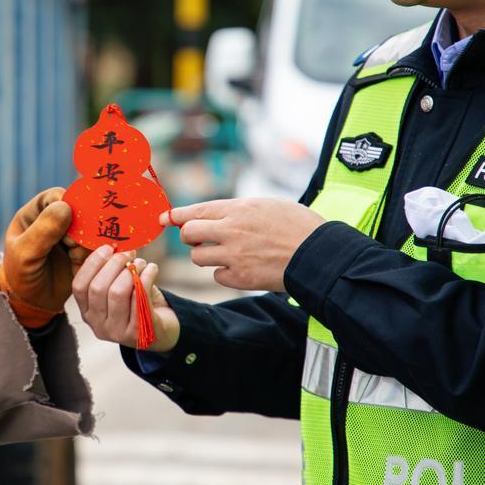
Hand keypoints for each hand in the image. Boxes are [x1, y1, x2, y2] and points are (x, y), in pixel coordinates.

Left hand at [0, 188, 89, 327]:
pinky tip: (76, 267)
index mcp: (36, 213)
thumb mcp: (25, 254)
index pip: (56, 196)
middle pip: (78, 211)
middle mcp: (55, 221)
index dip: (67, 205)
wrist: (31, 304)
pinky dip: (90, 257)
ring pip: (90, 229)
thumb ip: (43, 231)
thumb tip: (65, 206)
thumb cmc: (20, 275)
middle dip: (80, 228)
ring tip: (73, 258)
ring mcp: (70, 236)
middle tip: (72, 245)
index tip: (69, 223)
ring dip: (85, 244)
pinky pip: (95, 247)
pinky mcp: (82, 251)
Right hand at [72, 246, 178, 351]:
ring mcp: (117, 332)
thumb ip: (107, 272)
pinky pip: (140, 298)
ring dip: (131, 271)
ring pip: (117, 292)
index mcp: (87, 312)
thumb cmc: (136, 303)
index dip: (92, 263)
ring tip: (141, 263)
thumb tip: (110, 246)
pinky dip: (147, 277)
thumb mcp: (116, 289)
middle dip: (114, 264)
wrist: (160, 330)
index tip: (108, 248)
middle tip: (128, 253)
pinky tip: (152, 269)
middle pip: (98, 288)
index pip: (79, 286)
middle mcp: (98, 325)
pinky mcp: (137, 333)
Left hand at [161, 198, 324, 291]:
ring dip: (206, 256)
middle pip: (189, 234)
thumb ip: (238, 210)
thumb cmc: (298, 226)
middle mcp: (231, 231)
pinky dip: (224, 273)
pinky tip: (241, 268)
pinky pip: (217, 276)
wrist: (319, 255)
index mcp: (238, 209)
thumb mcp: (268, 205)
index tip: (164, 218)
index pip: (195, 211)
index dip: (176, 215)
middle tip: (200, 239)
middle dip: (190, 237)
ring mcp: (234, 256)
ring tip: (227, 253)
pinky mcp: (240, 279)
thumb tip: (215, 214)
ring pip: (198, 257)